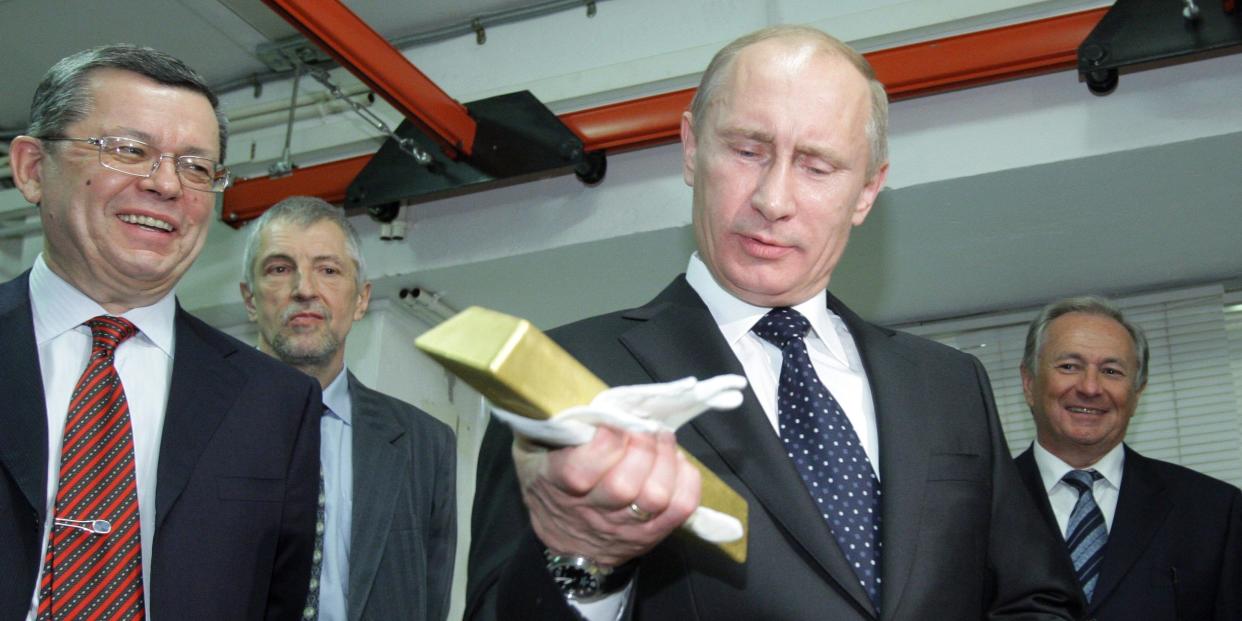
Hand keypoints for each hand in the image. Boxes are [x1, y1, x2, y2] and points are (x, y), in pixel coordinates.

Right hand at [514, 426, 700, 566]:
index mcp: (557, 485)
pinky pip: (681, 508)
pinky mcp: (652, 533)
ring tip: (661, 438)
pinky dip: (686, 479)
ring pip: (655, 496)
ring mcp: (625, 525)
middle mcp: (592, 510)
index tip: (614, 423)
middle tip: (644, 426)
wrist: (567, 542)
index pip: (580, 471)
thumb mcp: (531, 452)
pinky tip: (675, 462)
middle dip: (641, 445)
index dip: (605, 442)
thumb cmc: (550, 485)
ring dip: (666, 460)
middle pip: (624, 485)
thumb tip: (566, 392)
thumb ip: (546, 426)